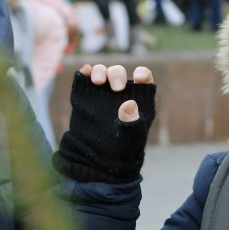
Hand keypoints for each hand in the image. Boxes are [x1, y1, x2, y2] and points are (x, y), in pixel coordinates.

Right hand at [52, 64, 156, 182]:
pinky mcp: (85, 95)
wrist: (98, 158)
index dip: (142, 74)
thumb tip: (129, 104)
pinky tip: (85, 73)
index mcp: (139, 98)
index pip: (143, 78)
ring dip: (100, 71)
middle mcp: (120, 91)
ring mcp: (101, 92)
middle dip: (117, 75)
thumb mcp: (131, 137)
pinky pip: (85, 78)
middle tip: (117, 88)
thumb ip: (132, 122)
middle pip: (119, 73)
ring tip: (97, 81)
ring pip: (102, 72)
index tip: (139, 77)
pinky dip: (85, 72)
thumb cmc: (123, 147)